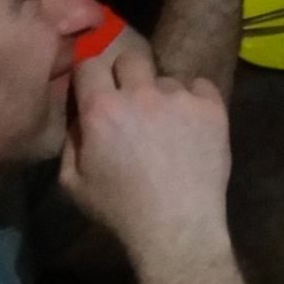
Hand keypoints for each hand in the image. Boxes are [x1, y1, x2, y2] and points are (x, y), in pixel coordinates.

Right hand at [58, 38, 232, 265]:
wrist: (177, 225)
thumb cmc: (120, 209)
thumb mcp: (72, 182)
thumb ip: (71, 140)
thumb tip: (80, 116)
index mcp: (102, 109)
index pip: (90, 63)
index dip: (90, 72)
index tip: (94, 84)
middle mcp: (141, 93)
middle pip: (130, 57)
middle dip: (126, 74)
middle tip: (130, 99)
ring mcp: (180, 96)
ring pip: (166, 77)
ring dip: (161, 94)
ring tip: (166, 124)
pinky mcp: (212, 106)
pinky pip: (200, 85)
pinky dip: (193, 99)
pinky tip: (191, 123)